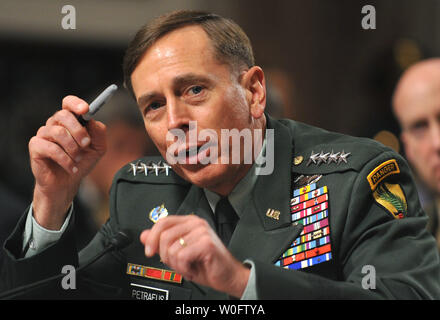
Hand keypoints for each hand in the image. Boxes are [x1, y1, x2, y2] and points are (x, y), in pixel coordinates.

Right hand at [29, 95, 106, 229]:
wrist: (67, 183)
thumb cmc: (81, 162)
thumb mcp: (98, 148)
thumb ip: (99, 133)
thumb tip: (94, 121)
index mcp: (69, 121)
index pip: (68, 103)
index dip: (75, 103)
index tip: (85, 110)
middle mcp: (54, 124)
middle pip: (63, 115)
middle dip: (78, 130)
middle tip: (86, 144)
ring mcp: (43, 134)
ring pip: (58, 132)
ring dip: (73, 148)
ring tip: (78, 159)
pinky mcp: (35, 147)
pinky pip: (51, 148)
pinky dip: (65, 160)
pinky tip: (71, 168)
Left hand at [139, 215, 249, 297]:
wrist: (227, 275)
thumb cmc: (206, 264)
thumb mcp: (179, 253)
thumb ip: (162, 243)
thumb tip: (144, 235)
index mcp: (189, 221)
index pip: (162, 222)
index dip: (152, 238)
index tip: (149, 252)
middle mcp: (196, 223)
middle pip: (164, 236)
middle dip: (166, 256)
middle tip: (177, 263)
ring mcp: (202, 232)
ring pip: (172, 248)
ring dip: (177, 265)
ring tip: (187, 267)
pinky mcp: (206, 243)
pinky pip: (182, 256)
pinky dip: (184, 268)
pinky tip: (192, 269)